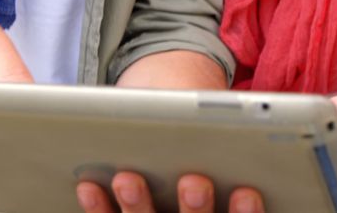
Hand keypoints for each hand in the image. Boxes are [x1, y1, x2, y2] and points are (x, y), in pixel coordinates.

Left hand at [76, 172, 262, 212]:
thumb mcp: (223, 159)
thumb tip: (239, 131)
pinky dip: (100, 208)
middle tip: (194, 183)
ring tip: (128, 180)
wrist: (171, 179)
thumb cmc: (203, 163)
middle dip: (194, 210)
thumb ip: (227, 159)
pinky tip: (88, 186)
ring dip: (137, 207)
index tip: (247, 192)